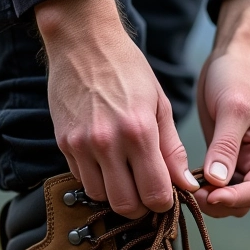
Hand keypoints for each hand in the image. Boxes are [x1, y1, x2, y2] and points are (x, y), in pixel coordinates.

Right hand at [35, 0, 197, 217]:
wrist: (83, 42)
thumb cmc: (128, 70)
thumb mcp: (159, 106)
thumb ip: (172, 150)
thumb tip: (186, 185)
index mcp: (138, 132)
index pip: (154, 193)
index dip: (164, 202)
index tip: (166, 195)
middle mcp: (107, 143)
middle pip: (125, 205)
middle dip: (141, 206)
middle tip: (147, 192)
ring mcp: (81, 145)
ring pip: (100, 197)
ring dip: (116, 194)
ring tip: (126, 175)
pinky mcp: (63, 143)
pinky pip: (82, 179)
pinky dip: (97, 179)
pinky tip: (107, 162)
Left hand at [196, 0, 249, 217]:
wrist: (232, 59)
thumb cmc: (239, 78)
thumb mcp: (233, 109)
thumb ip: (225, 146)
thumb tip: (217, 182)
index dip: (232, 199)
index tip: (206, 196)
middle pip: (241, 202)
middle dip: (217, 202)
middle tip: (189, 193)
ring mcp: (243, 165)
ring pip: (226, 198)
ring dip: (207, 198)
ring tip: (183, 188)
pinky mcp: (225, 161)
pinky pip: (214, 186)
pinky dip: (201, 187)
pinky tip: (182, 181)